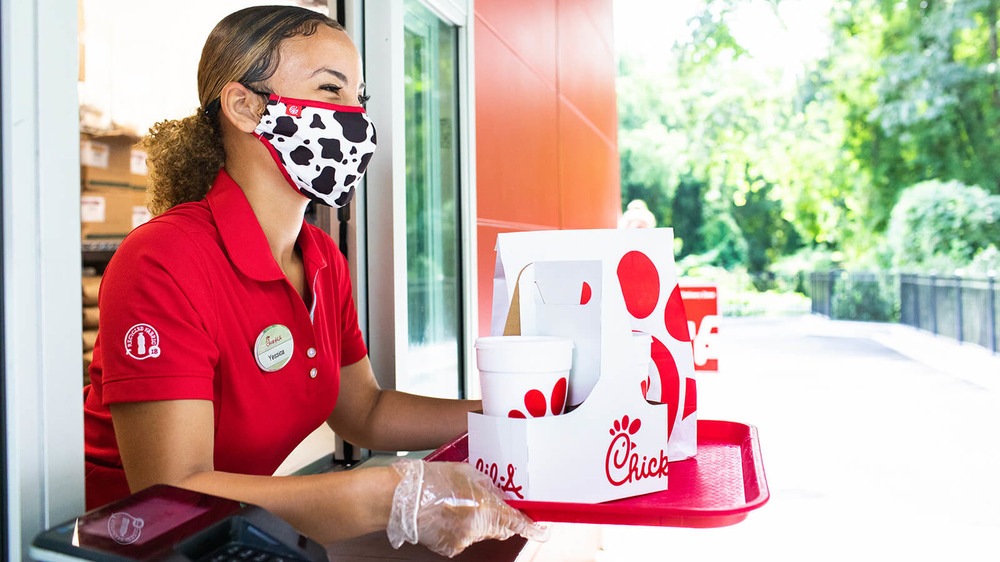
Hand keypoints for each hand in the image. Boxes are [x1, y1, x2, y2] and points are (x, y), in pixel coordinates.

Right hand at [387, 459, 548, 556]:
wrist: (400, 498)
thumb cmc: (431, 481)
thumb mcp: (467, 473)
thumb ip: (487, 486)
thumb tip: (498, 493)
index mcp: (486, 508)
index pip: (517, 522)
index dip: (531, 527)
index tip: (542, 530)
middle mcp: (477, 529)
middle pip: (499, 528)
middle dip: (500, 518)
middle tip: (488, 502)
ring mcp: (462, 541)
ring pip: (480, 533)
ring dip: (476, 521)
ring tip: (456, 503)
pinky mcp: (448, 548)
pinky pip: (463, 538)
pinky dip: (460, 528)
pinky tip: (446, 513)